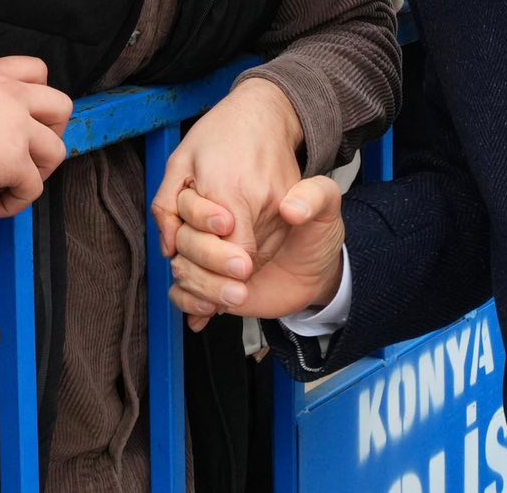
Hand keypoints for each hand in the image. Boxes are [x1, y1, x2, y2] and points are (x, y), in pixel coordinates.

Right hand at [0, 57, 73, 218]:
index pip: (35, 70)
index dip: (37, 96)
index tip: (23, 118)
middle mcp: (10, 95)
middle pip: (60, 106)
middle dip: (52, 132)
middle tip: (27, 152)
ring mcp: (17, 128)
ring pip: (56, 150)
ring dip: (36, 173)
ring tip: (4, 185)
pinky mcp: (15, 162)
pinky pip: (32, 190)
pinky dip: (11, 205)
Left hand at [149, 78, 303, 306]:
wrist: (266, 112)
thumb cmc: (219, 134)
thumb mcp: (180, 161)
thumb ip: (167, 207)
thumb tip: (169, 248)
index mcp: (231, 190)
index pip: (231, 252)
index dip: (212, 274)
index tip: (193, 278)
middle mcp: (263, 203)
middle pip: (242, 262)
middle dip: (215, 280)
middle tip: (195, 288)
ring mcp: (283, 208)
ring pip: (257, 258)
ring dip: (228, 268)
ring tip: (203, 265)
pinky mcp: (291, 211)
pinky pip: (268, 245)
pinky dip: (245, 255)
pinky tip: (225, 253)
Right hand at [167, 175, 346, 325]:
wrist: (316, 270)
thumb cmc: (315, 234)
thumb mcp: (325, 207)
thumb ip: (316, 197)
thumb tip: (292, 209)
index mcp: (233, 202)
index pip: (201, 207)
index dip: (207, 218)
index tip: (229, 226)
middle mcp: (215, 231)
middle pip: (184, 239)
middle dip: (209, 256)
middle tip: (244, 267)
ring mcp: (209, 260)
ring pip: (181, 268)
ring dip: (203, 284)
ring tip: (238, 295)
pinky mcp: (209, 286)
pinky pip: (180, 294)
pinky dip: (190, 302)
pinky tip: (211, 309)